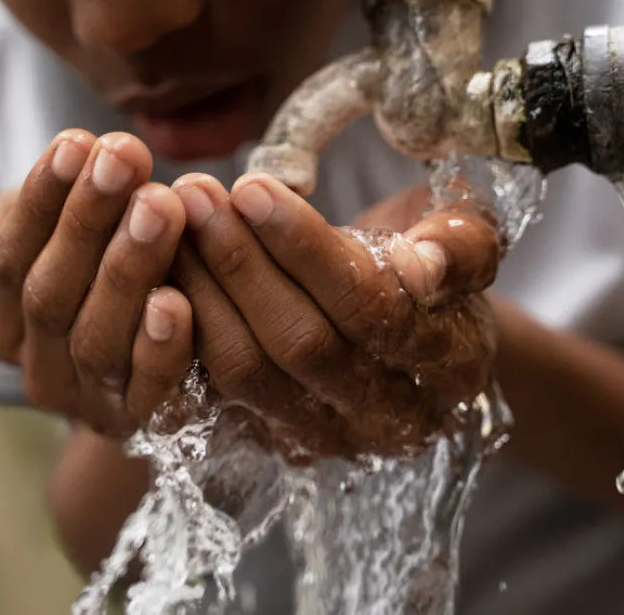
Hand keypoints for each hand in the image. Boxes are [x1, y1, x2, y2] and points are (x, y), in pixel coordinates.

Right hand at [0, 131, 196, 436]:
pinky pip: (148, 392)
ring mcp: (89, 403)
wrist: (165, 350)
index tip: (77, 141)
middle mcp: (37, 369)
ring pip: (97, 340)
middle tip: (124, 157)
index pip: (8, 257)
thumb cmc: (98, 263)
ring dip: (128, 268)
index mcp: (2, 323)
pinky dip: (160, 349)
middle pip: (50, 295)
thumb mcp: (44, 234)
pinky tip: (178, 300)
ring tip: (161, 205)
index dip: (41, 200)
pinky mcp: (145, 424)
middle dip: (87, 220)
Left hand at [170, 172, 500, 462]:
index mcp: (448, 366)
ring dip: (200, 290)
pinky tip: (157, 270)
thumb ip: (460, 244)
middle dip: (239, 263)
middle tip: (195, 194)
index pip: (370, 307)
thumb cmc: (429, 267)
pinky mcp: (267, 437)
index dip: (305, 248)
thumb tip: (423, 263)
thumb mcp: (466, 241)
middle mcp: (385, 417)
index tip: (252, 186)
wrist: (406, 337)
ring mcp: (321, 436)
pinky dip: (177, 329)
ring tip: (167, 219)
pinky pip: (209, 390)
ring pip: (246, 371)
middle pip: (299, 344)